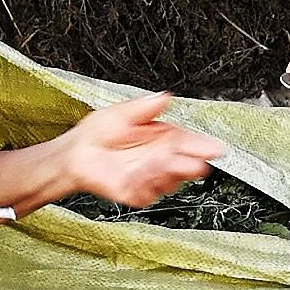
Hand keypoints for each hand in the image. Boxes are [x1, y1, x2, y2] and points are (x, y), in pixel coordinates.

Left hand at [59, 93, 225, 206]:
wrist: (75, 153)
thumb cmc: (98, 132)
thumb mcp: (122, 113)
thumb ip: (144, 107)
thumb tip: (165, 96)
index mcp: (163, 138)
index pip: (188, 143)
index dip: (201, 146)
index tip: (214, 148)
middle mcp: (161, 158)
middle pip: (184, 164)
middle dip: (191, 164)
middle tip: (198, 163)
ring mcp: (150, 177)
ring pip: (169, 179)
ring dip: (170, 173)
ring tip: (168, 163)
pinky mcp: (137, 192)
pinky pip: (148, 191)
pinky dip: (148, 183)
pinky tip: (144, 172)